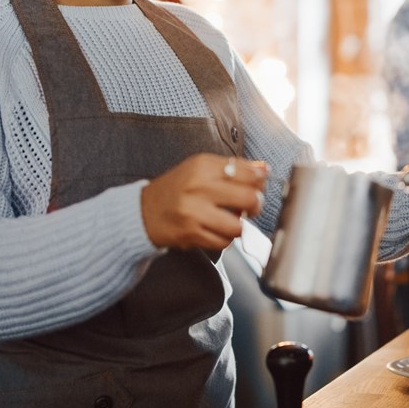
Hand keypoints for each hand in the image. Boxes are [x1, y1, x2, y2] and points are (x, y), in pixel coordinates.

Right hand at [141, 153, 268, 250]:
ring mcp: (194, 211)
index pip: (248, 173)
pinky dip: (225, 238)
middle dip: (255, 205)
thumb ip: (234, 167)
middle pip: (248, 198)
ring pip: (238, 225)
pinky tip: (216, 229)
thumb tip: (264, 169)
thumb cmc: (177, 189)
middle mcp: (198, 187)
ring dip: (238, 225)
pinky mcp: (191, 233)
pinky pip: (224, 241)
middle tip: (249, 206)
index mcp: (203, 166)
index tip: (256, 186)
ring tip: (230, 219)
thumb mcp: (201, 169)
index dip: (259, 182)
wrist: (144, 212)